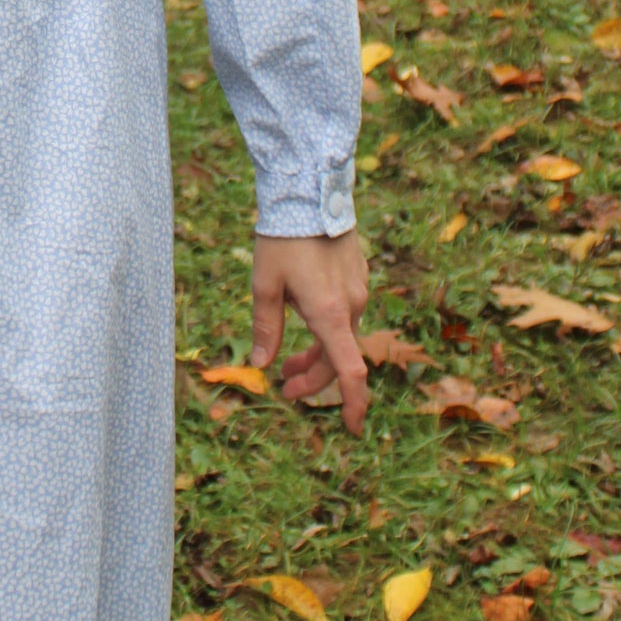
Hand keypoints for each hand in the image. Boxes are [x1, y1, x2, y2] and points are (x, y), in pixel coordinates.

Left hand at [251, 228, 369, 432]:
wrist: (310, 193)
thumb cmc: (284, 239)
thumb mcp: (265, 285)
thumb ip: (265, 329)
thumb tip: (262, 365)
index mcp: (330, 314)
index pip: (349, 371)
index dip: (352, 403)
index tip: (352, 427)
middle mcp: (352, 306)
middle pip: (337, 358)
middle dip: (312, 378)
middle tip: (284, 387)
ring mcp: (359, 290)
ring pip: (341, 336)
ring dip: (317, 353)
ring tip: (289, 361)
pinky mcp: (358, 277)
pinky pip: (345, 314)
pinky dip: (326, 329)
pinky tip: (302, 316)